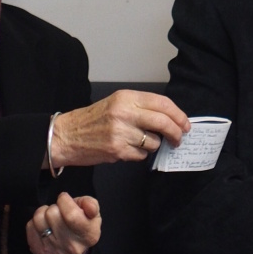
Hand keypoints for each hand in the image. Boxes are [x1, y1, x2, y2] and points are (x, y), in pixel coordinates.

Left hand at [26, 192, 101, 253]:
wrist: (70, 253)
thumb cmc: (81, 225)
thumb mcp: (92, 213)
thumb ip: (91, 204)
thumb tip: (89, 206)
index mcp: (88, 235)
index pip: (71, 214)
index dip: (64, 201)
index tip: (65, 199)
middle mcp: (72, 246)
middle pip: (52, 213)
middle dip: (55, 207)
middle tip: (60, 213)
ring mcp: (55, 251)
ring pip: (38, 218)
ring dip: (44, 214)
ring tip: (51, 219)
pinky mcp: (40, 252)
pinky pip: (30, 226)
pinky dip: (35, 223)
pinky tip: (45, 228)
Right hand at [50, 91, 190, 166]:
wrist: (67, 135)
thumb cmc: (93, 119)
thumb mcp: (116, 103)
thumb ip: (140, 107)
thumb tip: (169, 118)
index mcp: (126, 97)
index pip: (162, 103)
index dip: (178, 114)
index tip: (185, 123)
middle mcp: (124, 112)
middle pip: (163, 122)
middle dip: (176, 133)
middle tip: (179, 139)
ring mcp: (121, 132)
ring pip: (153, 142)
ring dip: (153, 145)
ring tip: (139, 142)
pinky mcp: (117, 150)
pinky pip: (141, 155)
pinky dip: (140, 155)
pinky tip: (127, 149)